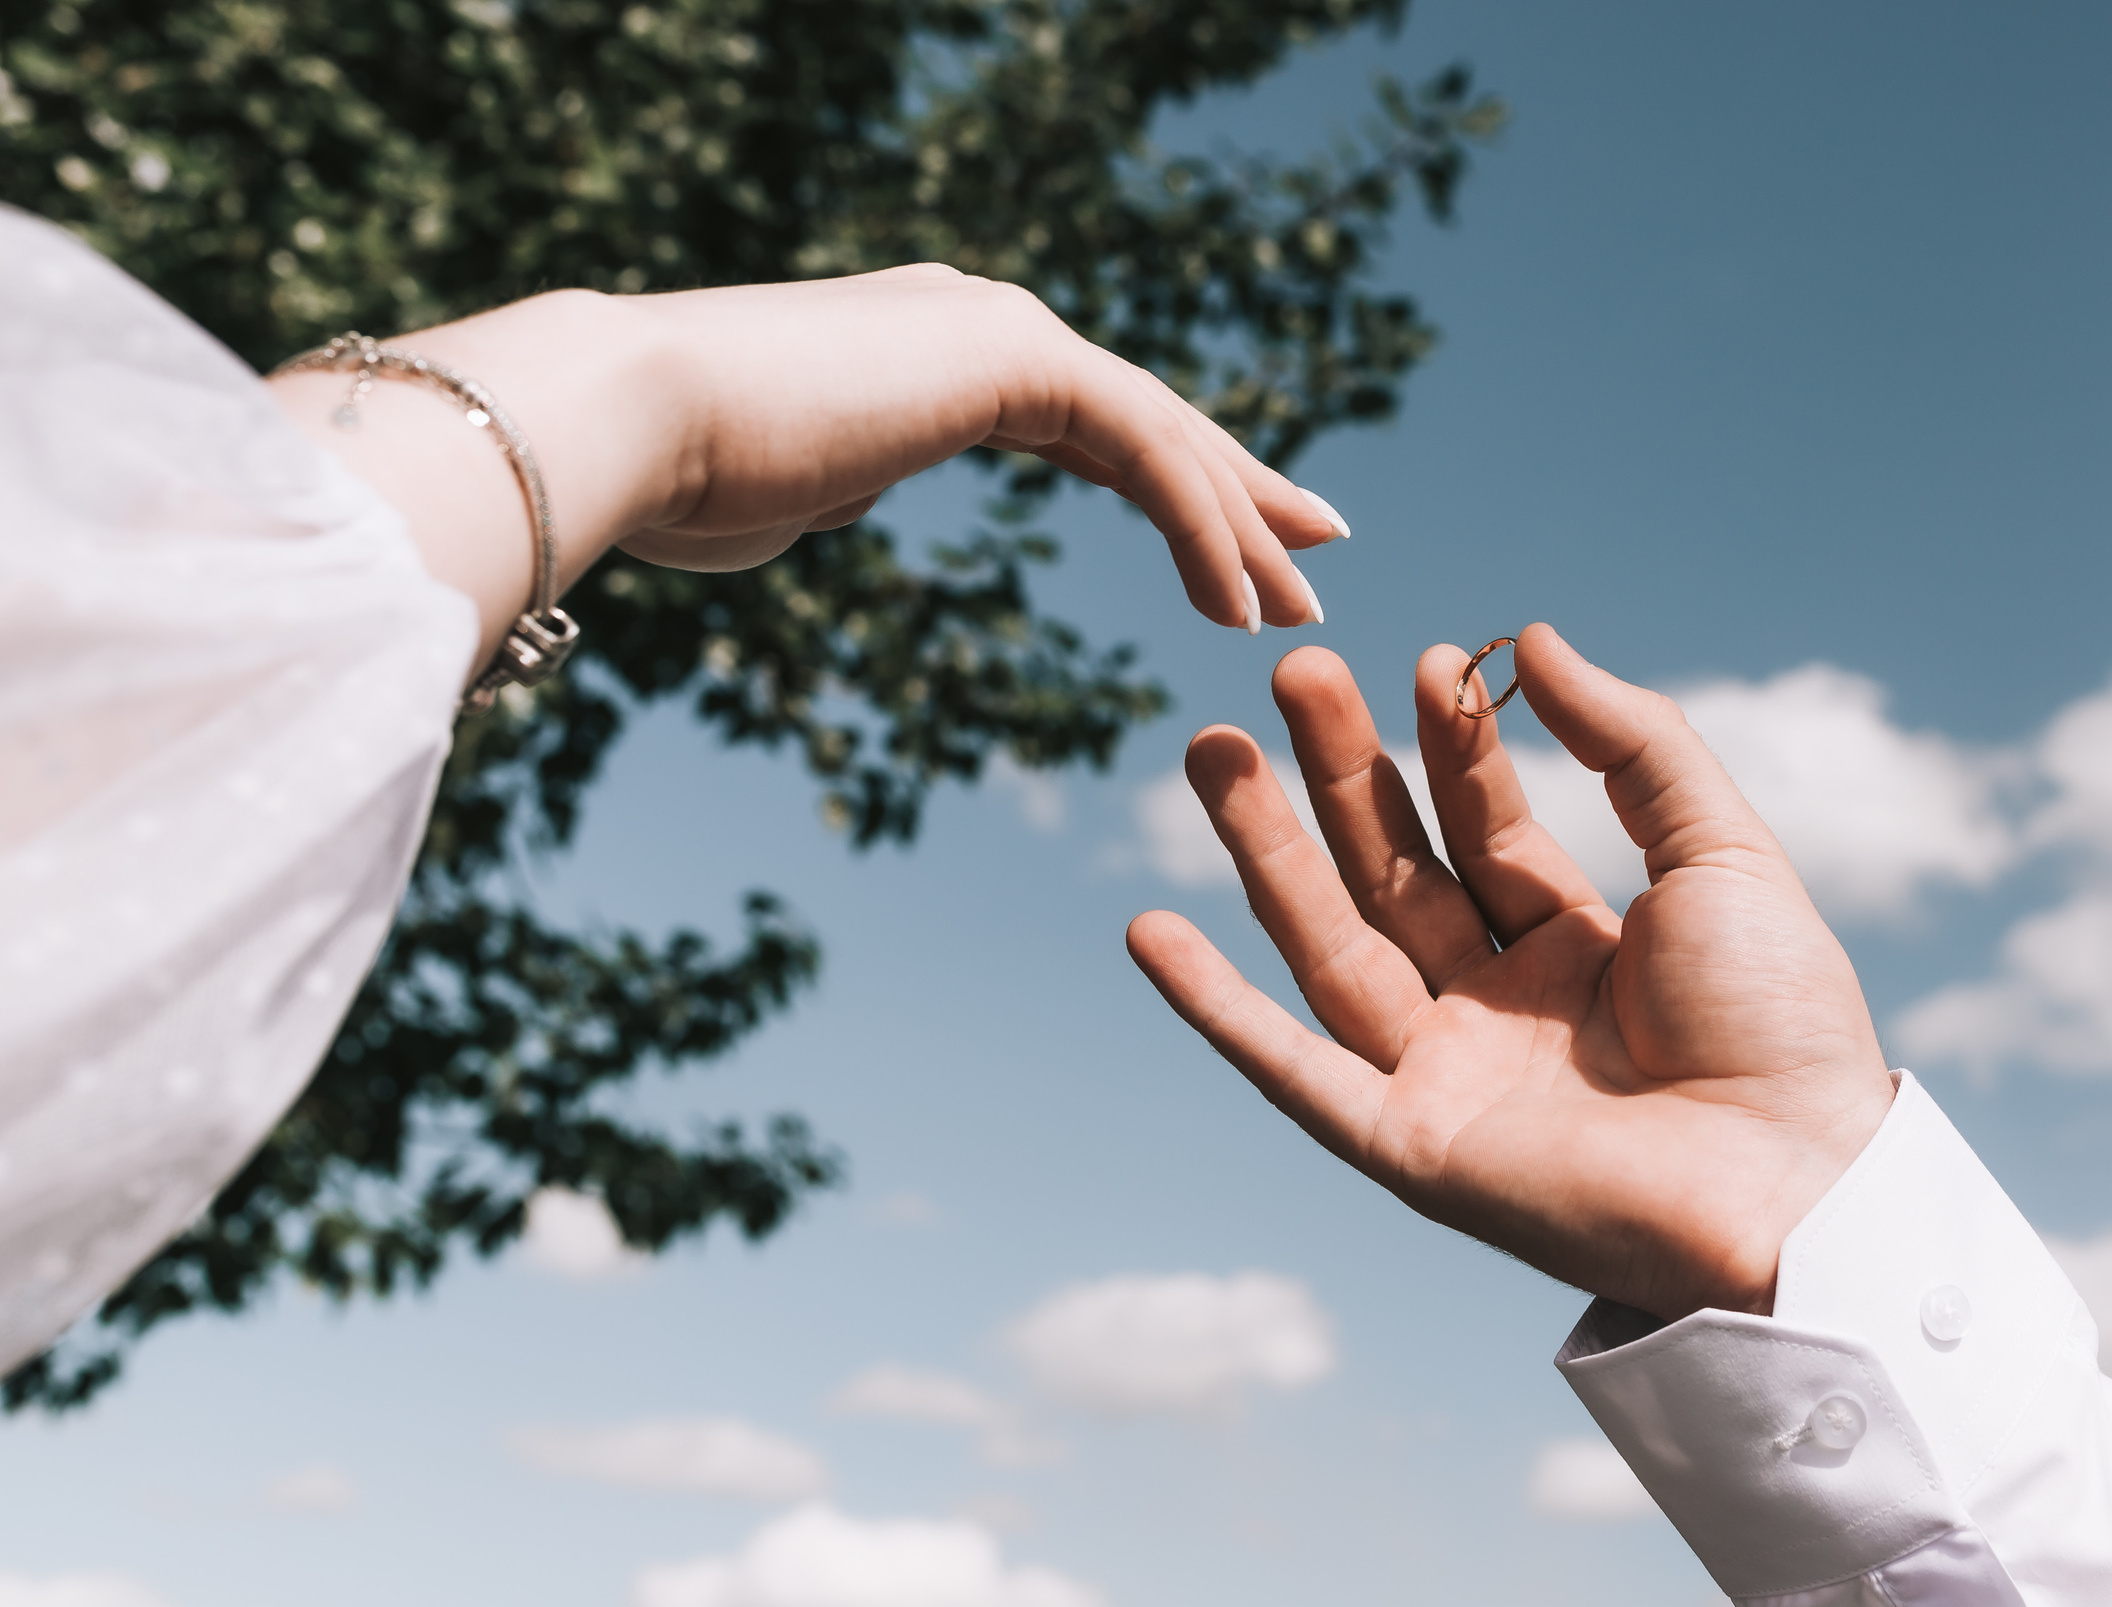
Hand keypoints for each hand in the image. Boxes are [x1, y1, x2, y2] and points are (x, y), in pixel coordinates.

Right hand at [270, 268, 1341, 663]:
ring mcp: (1000, 330)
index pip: (1094, 423)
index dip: (1176, 485)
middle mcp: (986, 326)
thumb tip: (841, 492)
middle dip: (1240, 492)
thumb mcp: (787, 488)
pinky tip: (1236, 602)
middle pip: (1150, 419)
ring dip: (1237, 524)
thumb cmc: (682, 475)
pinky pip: (1141, 450)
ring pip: (1163, 433)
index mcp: (944, 355)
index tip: (1234, 553)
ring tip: (1295, 608)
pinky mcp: (1010, 358)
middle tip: (1316, 550)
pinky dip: (1197, 526)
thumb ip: (838, 481)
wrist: (628, 421)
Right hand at [1126, 625, 1894, 1320]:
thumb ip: (1636, 743)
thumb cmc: (1782, 1025)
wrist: (1796, 1184)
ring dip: (1266, 853)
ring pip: (1332, 947)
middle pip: (1392, 872)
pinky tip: (1150, 932)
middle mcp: (1499, 1010)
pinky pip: (1295, 1072)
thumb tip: (1536, 637)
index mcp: (1577, 948)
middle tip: (1291, 671)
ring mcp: (1447, 1078)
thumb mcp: (1723, 853)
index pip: (1485, 829)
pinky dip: (1219, 1011)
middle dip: (1338, 772)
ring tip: (1211, 749)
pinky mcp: (1411, 1150)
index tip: (1428, 660)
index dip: (1453, 746)